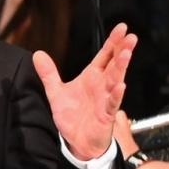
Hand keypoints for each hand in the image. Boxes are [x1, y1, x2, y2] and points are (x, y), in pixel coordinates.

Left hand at [33, 23, 137, 161]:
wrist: (76, 141)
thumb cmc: (72, 116)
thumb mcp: (56, 92)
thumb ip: (48, 73)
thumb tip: (37, 54)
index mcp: (92, 77)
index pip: (105, 56)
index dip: (113, 42)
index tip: (122, 28)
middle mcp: (102, 85)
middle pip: (114, 64)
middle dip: (122, 50)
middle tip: (130, 37)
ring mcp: (106, 99)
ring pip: (116, 80)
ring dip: (121, 67)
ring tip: (126, 54)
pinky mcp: (106, 115)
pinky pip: (112, 103)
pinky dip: (116, 95)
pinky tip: (120, 86)